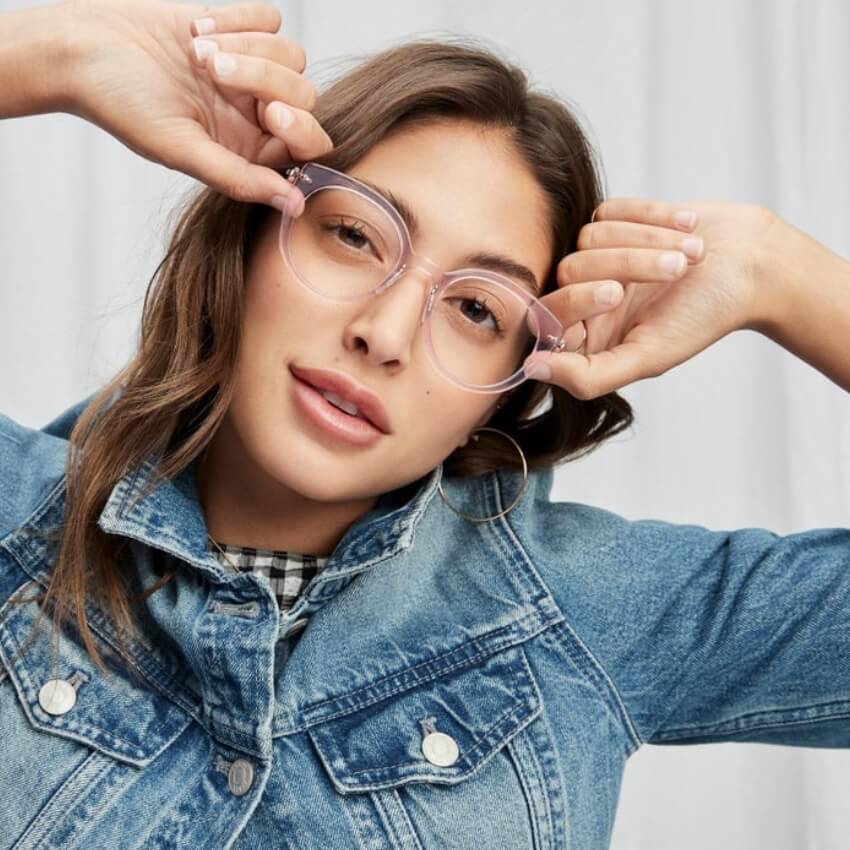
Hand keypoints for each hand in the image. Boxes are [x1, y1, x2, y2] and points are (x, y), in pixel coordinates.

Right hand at [64, 0, 332, 208]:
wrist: (82, 47)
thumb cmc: (122, 104)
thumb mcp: (181, 149)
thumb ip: (240, 179)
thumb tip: (295, 206)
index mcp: (248, 151)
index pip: (308, 145)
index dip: (300, 127)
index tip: (269, 111)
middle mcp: (254, 114)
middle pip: (304, 95)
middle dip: (264, 77)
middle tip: (211, 70)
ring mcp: (249, 71)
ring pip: (291, 55)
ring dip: (245, 45)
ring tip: (194, 52)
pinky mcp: (237, 28)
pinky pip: (269, 19)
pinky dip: (235, 18)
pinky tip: (194, 29)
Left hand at [525, 199, 777, 399]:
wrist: (752, 263)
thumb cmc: (703, 317)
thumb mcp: (648, 357)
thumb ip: (588, 376)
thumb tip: (532, 368)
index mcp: (586, 336)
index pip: (547, 315)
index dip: (576, 300)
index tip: (616, 295)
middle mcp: (585, 297)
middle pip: (569, 270)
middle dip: (626, 265)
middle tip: (673, 272)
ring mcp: (598, 256)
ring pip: (588, 237)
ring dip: (648, 241)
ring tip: (691, 254)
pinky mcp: (615, 220)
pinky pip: (608, 211)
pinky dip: (651, 216)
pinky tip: (686, 228)